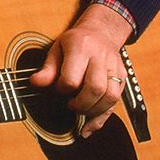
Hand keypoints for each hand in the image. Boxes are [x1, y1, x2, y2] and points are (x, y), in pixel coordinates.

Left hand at [28, 3, 132, 137]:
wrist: (100, 32)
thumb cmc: (75, 42)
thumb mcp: (56, 49)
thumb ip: (47, 69)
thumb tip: (35, 83)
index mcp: (81, 47)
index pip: (72, 78)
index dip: (62, 89)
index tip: (58, 89)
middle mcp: (101, 57)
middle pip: (95, 88)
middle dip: (80, 104)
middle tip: (70, 105)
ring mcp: (115, 68)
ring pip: (110, 97)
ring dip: (93, 111)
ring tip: (80, 111)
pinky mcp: (123, 78)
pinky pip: (116, 103)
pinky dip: (102, 119)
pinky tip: (89, 127)